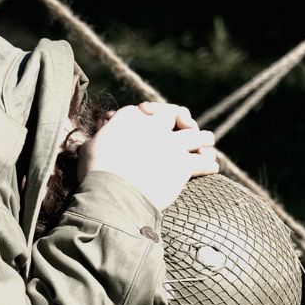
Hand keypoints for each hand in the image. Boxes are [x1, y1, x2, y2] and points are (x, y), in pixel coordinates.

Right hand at [78, 101, 218, 210]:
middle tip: (186, 123)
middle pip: (175, 113)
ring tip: (208, 142)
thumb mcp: (90, 147)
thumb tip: (105, 128)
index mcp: (131, 118)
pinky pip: (203, 162)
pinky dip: (210, 164)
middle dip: (182, 117)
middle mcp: (154, 127)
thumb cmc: (95, 173)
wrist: (112, 194)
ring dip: (204, 138)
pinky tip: (213, 168)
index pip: (148, 111)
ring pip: (197, 135)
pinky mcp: (183, 165)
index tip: (150, 118)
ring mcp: (172, 145)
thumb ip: (103, 135)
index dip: (151, 114)